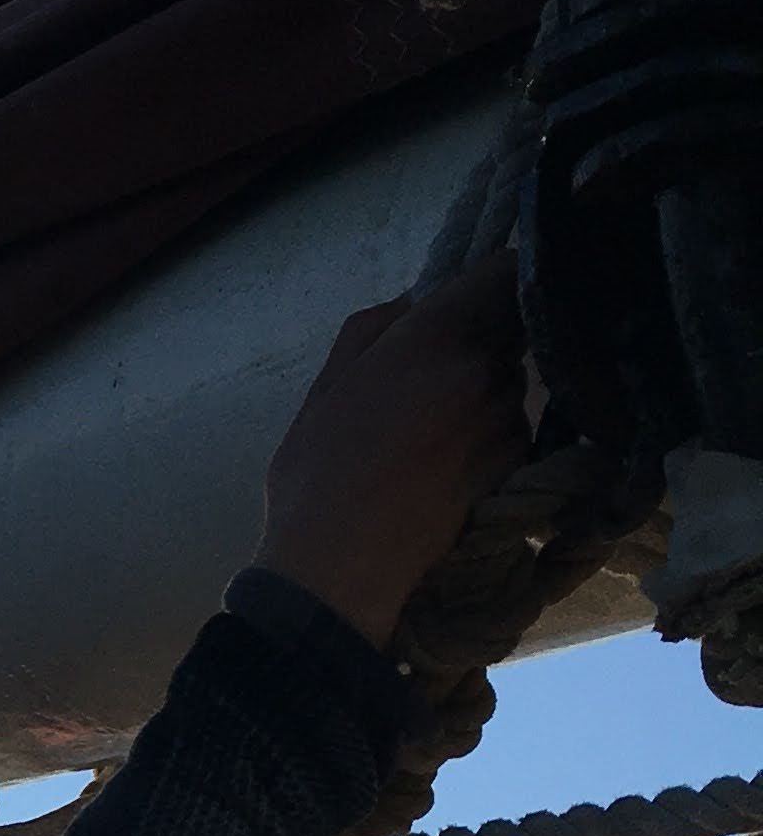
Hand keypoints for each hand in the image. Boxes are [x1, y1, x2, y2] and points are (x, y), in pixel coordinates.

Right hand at [252, 251, 530, 650]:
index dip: (493, 274)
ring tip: (428, 432)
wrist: (341, 565)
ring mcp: (508, 420)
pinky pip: (511, 431)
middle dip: (480, 341)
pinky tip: (442, 466)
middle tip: (429, 374)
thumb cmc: (318, 472)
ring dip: (481, 393)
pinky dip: (486, 438)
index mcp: (435, 335)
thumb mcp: (329, 384)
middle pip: (508, 329)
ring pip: (509, 383)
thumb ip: (377, 326)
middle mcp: (487, 369)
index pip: (503, 269)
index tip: (473, 288)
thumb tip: (419, 299)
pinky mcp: (518, 465)